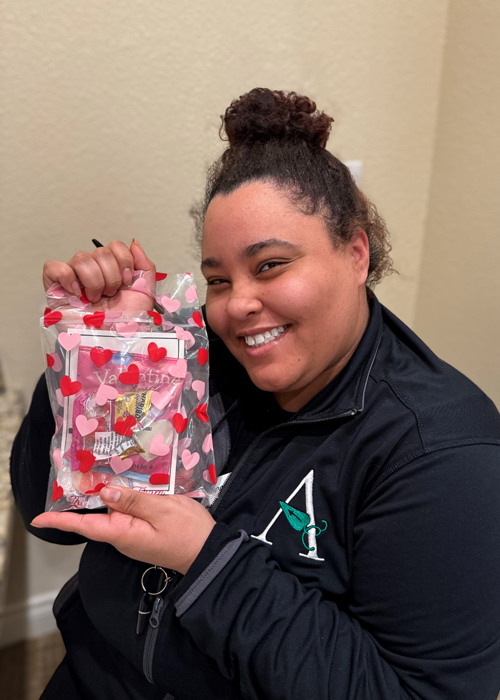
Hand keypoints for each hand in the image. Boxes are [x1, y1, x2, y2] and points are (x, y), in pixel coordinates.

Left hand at [31, 487, 215, 573]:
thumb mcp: (162, 508)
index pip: (83, 526)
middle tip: (79, 469)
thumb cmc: (188, 531)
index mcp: (122, 532)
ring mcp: (133, 535)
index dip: (60, 521)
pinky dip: (124, 497)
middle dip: (87, 494)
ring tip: (105, 468)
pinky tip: (130, 482)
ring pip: (113, 511)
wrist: (209, 553)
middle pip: (97, 514)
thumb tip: (104, 492)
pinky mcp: (143, 531)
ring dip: (109, 492)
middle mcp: (122, 536)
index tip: (38, 519)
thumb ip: (132, 500)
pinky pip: (127, 513)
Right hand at [43, 239, 155, 313]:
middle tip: (110, 295)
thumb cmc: (126, 324)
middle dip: (111, 276)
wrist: (113, 343)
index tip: (127, 282)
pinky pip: (53, 267)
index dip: (124, 261)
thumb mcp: (145, 293)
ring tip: (96, 299)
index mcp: (112, 271)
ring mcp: (73, 279)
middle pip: (100, 251)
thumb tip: (134, 243)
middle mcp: (93, 272)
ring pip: (81, 258)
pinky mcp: (55, 288)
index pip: (114, 246)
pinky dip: (67, 277)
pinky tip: (77, 293)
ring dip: (94, 281)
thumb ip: (145, 266)